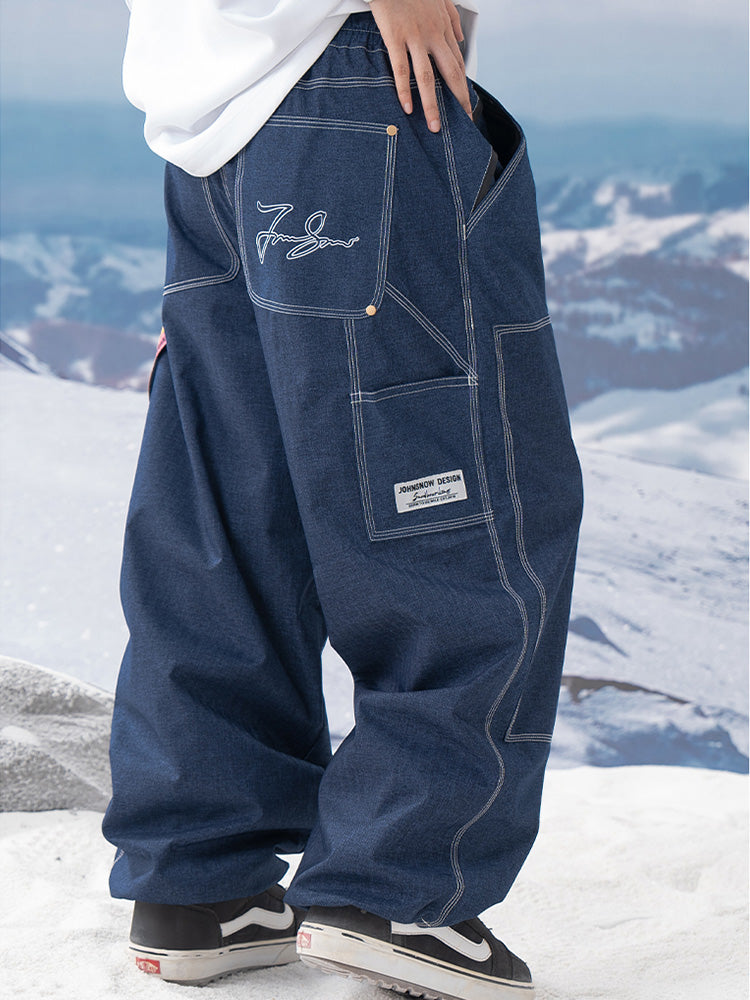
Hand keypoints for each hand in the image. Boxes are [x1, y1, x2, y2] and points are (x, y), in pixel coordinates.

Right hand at [367, 0, 471, 132]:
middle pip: (450, 74)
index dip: (464, 88)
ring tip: (435, 127)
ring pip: (427, 77)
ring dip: (432, 104)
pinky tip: (408, 108)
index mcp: (443, 29)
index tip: (467, 107)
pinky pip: (402, 68)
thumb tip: (462, 40)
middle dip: (458, 100)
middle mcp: (433, 35)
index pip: (458, 64)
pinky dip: (404, 90)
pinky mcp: (396, 37)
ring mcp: (415, 37)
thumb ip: (453, 19)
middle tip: (462, 123)